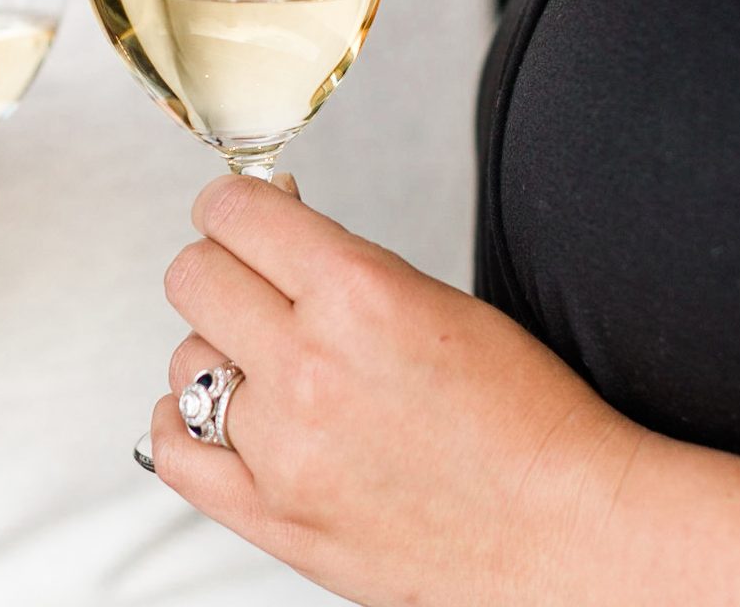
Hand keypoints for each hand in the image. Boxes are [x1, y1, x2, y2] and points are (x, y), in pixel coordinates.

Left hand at [149, 175, 647, 605]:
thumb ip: (346, 267)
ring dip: (220, 353)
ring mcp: (283, 448)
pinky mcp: (272, 516)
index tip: (241, 214)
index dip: (233, 206)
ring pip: (185, 361)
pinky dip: (184, 425)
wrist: (565, 533)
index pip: (235, 214)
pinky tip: (221, 416)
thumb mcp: (443, 304)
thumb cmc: (529, 424)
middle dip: (222, 267)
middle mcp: (309, 368)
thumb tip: (272, 228)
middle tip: (252, 282)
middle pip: (195, 278)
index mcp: (360, 296)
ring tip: (272, 368)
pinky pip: (174, 450)